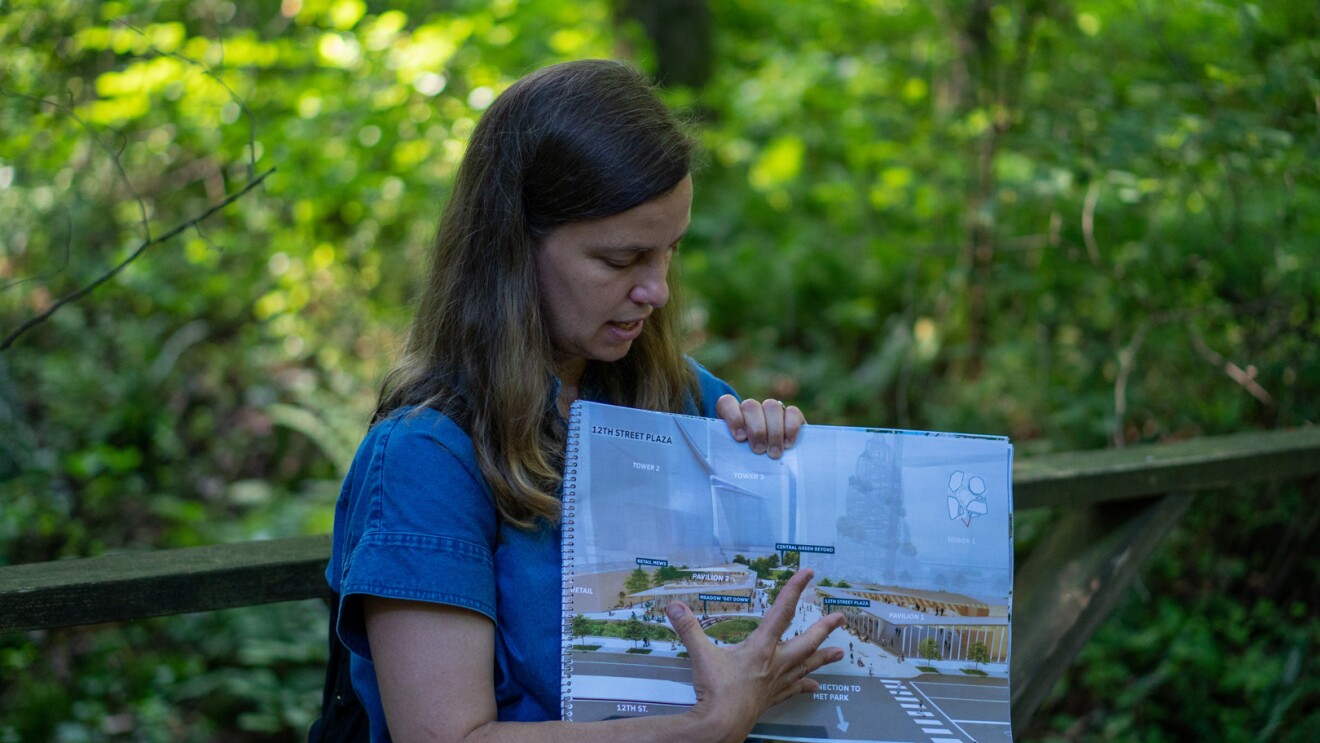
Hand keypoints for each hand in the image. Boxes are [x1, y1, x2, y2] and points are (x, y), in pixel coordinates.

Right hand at [666, 569, 843, 742]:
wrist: (721, 724)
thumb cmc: (715, 690)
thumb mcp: (700, 655)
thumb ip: (688, 628)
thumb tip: (674, 606)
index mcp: (761, 647)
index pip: (781, 611)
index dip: (795, 590)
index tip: (808, 574)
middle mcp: (775, 662)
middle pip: (807, 641)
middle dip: (824, 627)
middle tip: (841, 618)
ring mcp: (777, 682)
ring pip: (807, 666)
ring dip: (824, 657)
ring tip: (840, 653)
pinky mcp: (773, 698)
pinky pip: (794, 690)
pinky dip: (805, 686)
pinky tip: (816, 687)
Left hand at [716, 394, 804, 458]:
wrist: (769, 469)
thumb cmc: (746, 462)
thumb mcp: (734, 458)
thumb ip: (726, 455)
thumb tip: (715, 465)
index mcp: (731, 416)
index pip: (727, 403)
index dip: (733, 417)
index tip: (740, 438)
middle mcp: (751, 410)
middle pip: (751, 406)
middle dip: (756, 429)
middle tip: (758, 450)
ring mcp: (772, 410)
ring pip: (772, 406)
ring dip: (773, 431)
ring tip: (774, 452)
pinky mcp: (791, 416)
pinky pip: (793, 412)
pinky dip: (790, 428)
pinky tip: (787, 444)